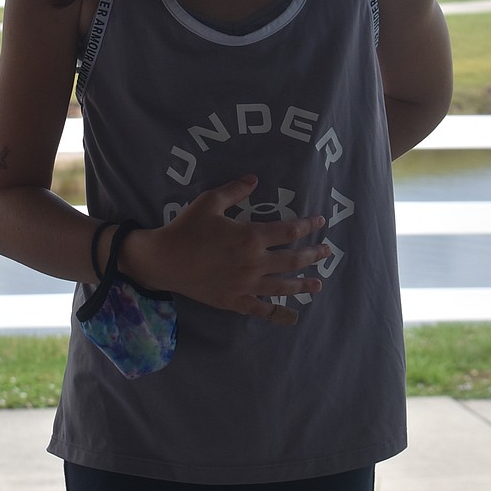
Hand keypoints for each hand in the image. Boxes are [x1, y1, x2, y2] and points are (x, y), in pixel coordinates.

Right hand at [121, 175, 329, 326]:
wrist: (163, 260)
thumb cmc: (186, 228)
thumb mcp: (209, 201)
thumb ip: (235, 190)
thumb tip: (254, 179)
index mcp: (251, 237)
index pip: (289, 231)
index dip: (307, 226)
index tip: (320, 222)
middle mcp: (254, 263)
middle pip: (293, 260)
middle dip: (313, 255)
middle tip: (327, 252)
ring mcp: (245, 285)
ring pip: (283, 286)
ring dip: (303, 284)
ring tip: (318, 283)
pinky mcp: (234, 301)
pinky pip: (260, 308)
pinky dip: (276, 311)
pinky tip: (289, 312)